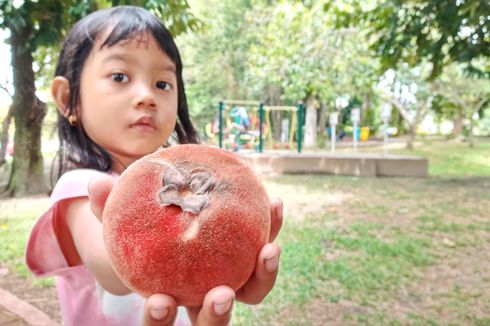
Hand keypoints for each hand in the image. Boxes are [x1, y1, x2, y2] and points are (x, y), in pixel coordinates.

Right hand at [88, 175, 282, 324]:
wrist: (168, 232)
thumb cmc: (140, 235)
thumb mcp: (121, 223)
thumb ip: (107, 208)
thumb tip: (96, 182)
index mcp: (166, 298)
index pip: (159, 324)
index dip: (158, 321)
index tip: (159, 301)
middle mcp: (201, 299)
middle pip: (211, 323)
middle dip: (218, 316)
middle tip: (222, 293)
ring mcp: (229, 281)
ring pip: (250, 293)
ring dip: (263, 276)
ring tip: (269, 248)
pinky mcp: (249, 258)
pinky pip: (262, 252)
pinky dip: (270, 230)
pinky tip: (274, 205)